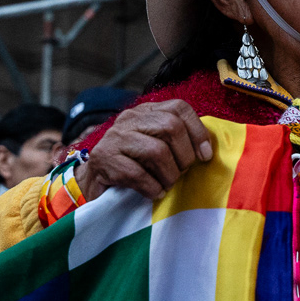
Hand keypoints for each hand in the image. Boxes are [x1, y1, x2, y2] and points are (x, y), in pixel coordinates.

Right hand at [74, 100, 212, 200]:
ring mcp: (115, 137)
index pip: (179, 107)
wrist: (93, 183)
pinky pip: (138, 174)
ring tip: (167, 185)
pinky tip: (154, 193)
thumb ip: (175, 141)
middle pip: (171, 126)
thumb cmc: (133, 166)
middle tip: (181, 173)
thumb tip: (206, 150)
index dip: (198, 131)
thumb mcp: (155, 146)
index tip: (205, 156)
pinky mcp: (104, 158)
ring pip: (156, 151)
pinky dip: (152, 188)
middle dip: (184, 156)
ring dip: (169, 175)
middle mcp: (129, 118)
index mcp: (146, 111)